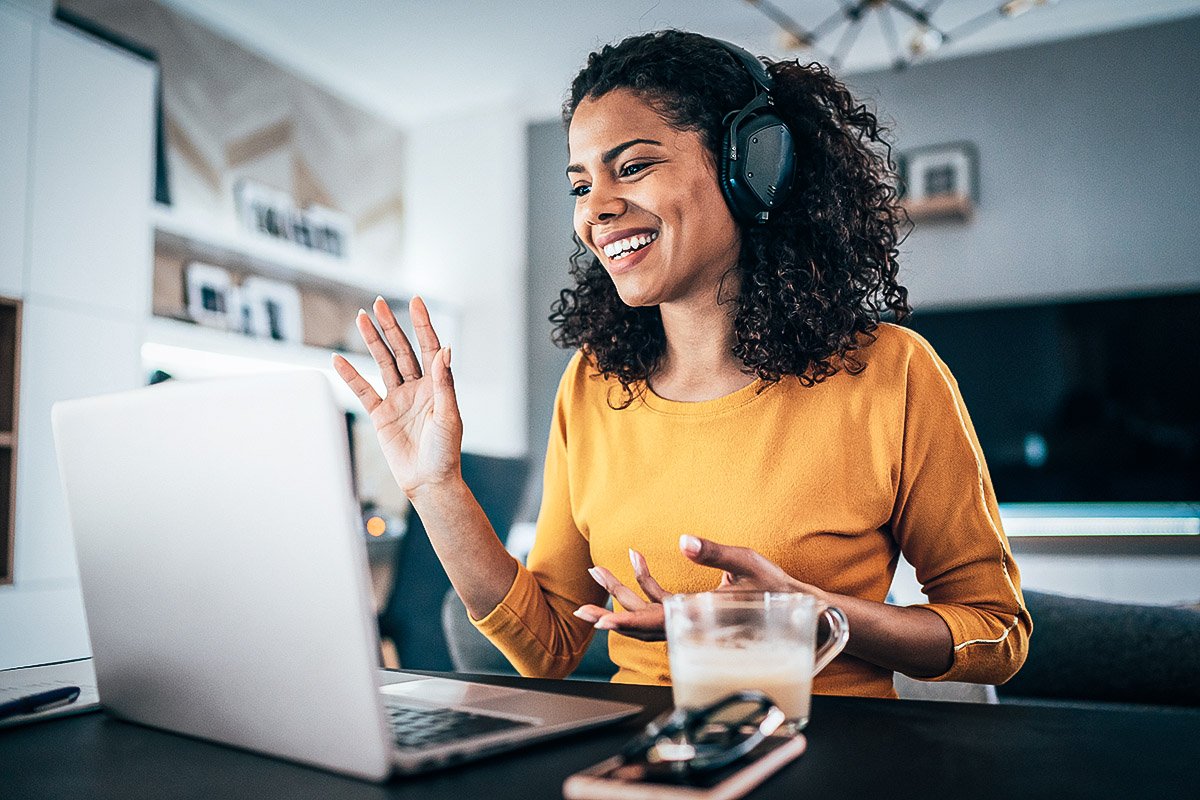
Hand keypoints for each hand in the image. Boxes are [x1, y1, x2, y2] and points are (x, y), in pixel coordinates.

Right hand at [332, 296, 461, 497]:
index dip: (422, 325)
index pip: (429, 348)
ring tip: (361, 318)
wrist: (429, 482)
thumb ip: (444, 383)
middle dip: (391, 327)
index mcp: (437, 386)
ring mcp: (398, 400)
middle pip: (402, 350)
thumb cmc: (445, 452)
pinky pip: (363, 391)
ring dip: (372, 342)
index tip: (416, 301)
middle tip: (379, 303)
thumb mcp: (448, 416)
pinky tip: (338, 359)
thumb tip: (445, 350)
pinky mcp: (381, 415)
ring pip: (383, 364)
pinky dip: (351, 376)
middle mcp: (417, 388)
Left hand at [573, 536, 827, 640]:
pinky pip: (661, 601)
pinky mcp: (693, 610)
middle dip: (609, 611)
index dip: (626, 623)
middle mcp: (690, 623)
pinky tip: (637, 558)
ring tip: (598, 570)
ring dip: (621, 593)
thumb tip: (684, 540)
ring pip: (647, 612)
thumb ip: (715, 551)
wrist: (797, 609)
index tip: (600, 622)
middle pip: (641, 622)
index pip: (655, 623)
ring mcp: (689, 618)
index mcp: (700, 617)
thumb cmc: (775, 588)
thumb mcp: (747, 563)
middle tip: (580, 607)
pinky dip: (645, 582)